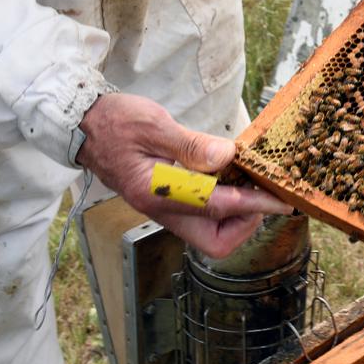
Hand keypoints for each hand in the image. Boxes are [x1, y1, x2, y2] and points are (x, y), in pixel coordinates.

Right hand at [77, 93, 291, 257]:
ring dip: (235, 214)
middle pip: (214, 241)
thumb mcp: (153, 124)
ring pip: (209, 232)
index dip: (255, 204)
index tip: (282, 201)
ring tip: (247, 180)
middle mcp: (161, 210)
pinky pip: (201, 216)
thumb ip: (191, 144)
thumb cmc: (114, 122)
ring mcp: (163, 209)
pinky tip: (229, 176)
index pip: (217, 207)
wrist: (82, 125)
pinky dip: (223, 204)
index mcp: (157, 193)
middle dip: (244, 222)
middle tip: (258, 191)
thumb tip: (227, 157)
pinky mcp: (166, 202)